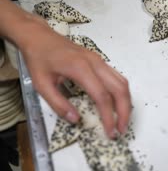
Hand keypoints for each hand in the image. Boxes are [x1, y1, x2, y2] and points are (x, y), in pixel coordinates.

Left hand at [19, 17, 130, 136]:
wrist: (40, 37)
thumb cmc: (39, 59)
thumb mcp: (41, 85)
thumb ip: (58, 104)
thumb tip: (76, 120)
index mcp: (80, 69)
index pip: (102, 96)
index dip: (108, 116)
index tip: (110, 132)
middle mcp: (95, 63)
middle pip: (119, 89)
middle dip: (123, 112)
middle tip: (120, 131)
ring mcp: (99, 60)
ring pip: (122, 83)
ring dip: (126, 103)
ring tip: (122, 121)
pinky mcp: (99, 61)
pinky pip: (117, 78)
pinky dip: (121, 94)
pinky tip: (117, 105)